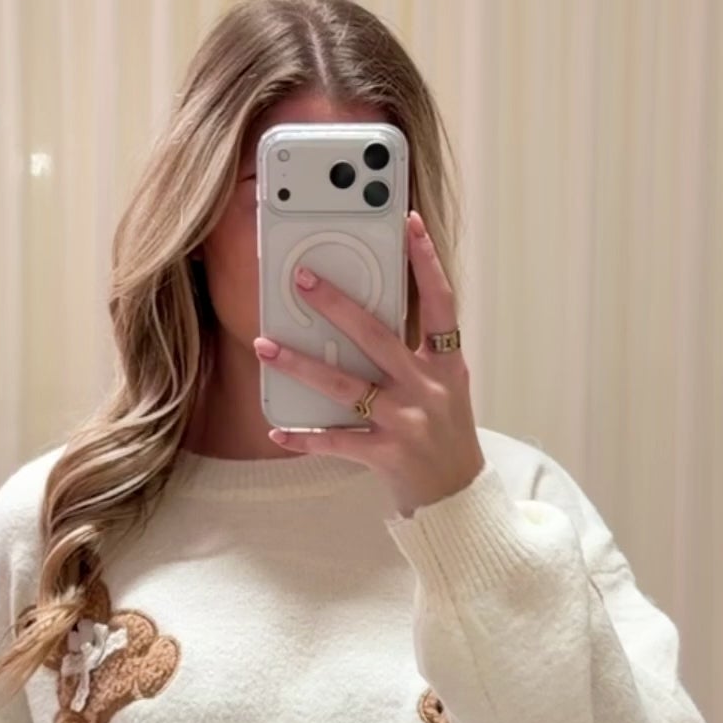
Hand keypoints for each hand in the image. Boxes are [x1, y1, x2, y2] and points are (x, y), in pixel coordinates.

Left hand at [253, 210, 485, 517]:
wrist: (459, 499)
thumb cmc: (445, 436)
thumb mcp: (444, 388)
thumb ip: (416, 354)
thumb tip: (366, 315)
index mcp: (447, 365)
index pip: (440, 304)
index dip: (427, 262)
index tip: (408, 223)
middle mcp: (428, 388)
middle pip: (378, 336)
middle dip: (336, 304)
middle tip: (301, 279)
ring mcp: (407, 422)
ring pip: (345, 385)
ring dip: (300, 364)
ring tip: (264, 344)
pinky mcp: (386, 455)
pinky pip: (336, 441)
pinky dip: (303, 437)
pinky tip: (276, 431)